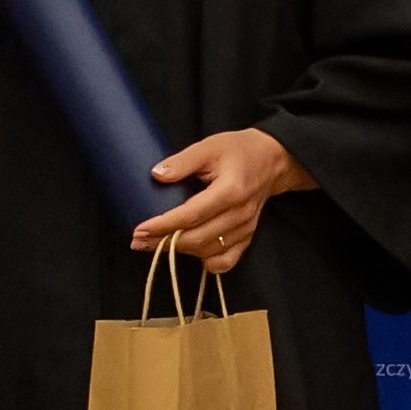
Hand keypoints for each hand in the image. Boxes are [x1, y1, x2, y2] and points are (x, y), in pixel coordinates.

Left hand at [134, 128, 313, 272]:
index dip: (163, 225)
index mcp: (230, 190)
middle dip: (164, 242)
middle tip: (137, 241)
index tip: (139, 230)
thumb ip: (182, 161)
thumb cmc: (238, 150)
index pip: (191, 215)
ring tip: (155, 245)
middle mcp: (239, 214)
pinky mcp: (248, 237)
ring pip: (208, 252)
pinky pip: (226, 261)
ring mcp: (246, 229)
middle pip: (198, 238)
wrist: (272, 160)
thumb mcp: (208, 146)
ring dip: (180, 251)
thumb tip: (156, 175)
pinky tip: (190, 253)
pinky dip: (207, 263)